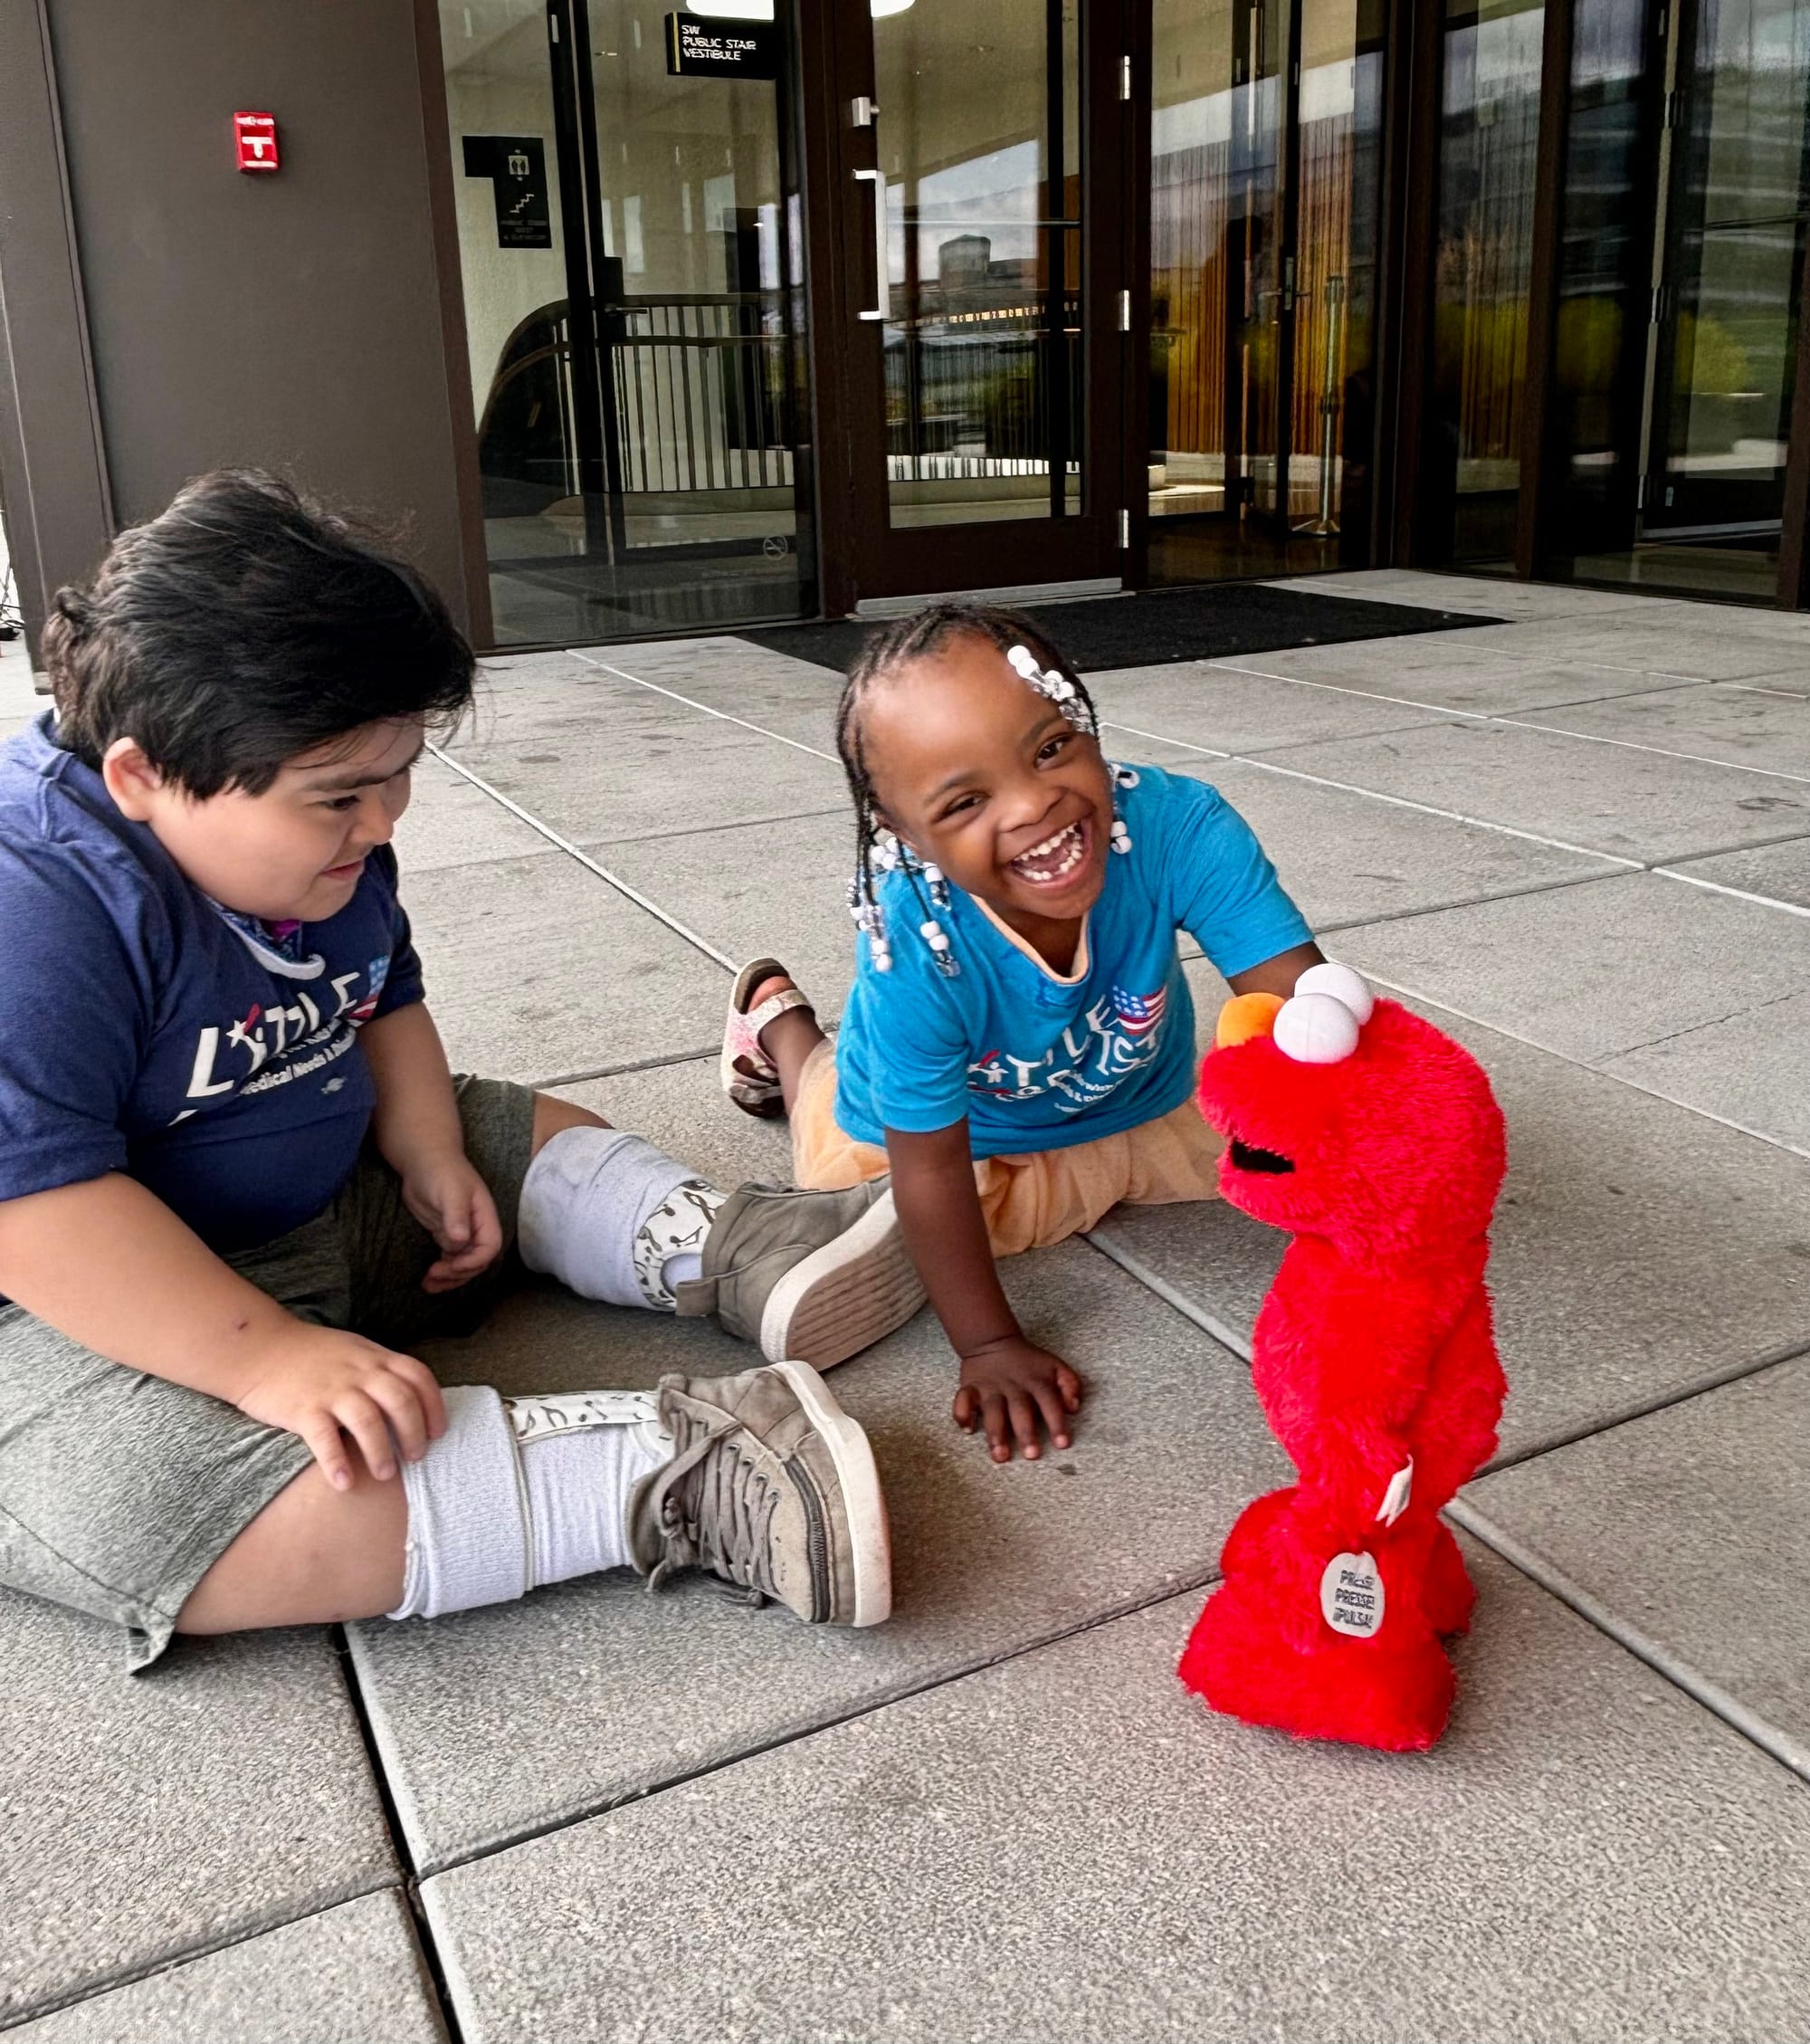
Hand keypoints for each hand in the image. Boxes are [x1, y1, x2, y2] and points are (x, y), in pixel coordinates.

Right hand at [234, 1320, 447, 1490]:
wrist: (259, 1347)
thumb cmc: (310, 1355)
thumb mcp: (355, 1351)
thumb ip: (381, 1371)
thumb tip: (410, 1403)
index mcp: (375, 1357)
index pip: (418, 1377)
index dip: (434, 1406)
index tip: (438, 1432)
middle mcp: (358, 1372)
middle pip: (400, 1400)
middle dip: (414, 1432)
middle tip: (416, 1458)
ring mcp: (331, 1389)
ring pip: (368, 1420)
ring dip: (381, 1451)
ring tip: (384, 1474)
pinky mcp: (303, 1409)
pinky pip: (324, 1438)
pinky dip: (336, 1462)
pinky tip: (343, 1483)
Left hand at [399, 1150, 502, 1291]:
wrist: (424, 1160)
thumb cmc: (442, 1171)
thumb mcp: (451, 1192)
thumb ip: (457, 1216)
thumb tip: (460, 1241)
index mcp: (485, 1217)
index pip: (489, 1247)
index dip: (473, 1261)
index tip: (451, 1266)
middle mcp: (476, 1228)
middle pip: (476, 1261)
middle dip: (458, 1273)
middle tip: (434, 1276)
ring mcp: (461, 1233)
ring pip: (462, 1264)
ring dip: (448, 1278)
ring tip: (428, 1286)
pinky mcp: (446, 1235)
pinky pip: (448, 1259)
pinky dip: (440, 1272)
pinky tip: (428, 1279)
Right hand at [953, 1337, 1085, 1462]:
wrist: (993, 1341)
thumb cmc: (1029, 1362)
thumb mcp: (1055, 1366)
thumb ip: (1070, 1385)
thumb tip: (1073, 1408)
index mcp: (1036, 1381)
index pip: (1049, 1402)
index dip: (1057, 1422)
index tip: (1062, 1444)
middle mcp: (1013, 1385)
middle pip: (1020, 1409)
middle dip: (1026, 1432)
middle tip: (1031, 1455)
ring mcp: (990, 1387)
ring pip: (992, 1410)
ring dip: (995, 1433)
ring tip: (1000, 1455)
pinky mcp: (970, 1387)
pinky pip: (962, 1400)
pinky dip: (962, 1414)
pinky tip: (968, 1429)